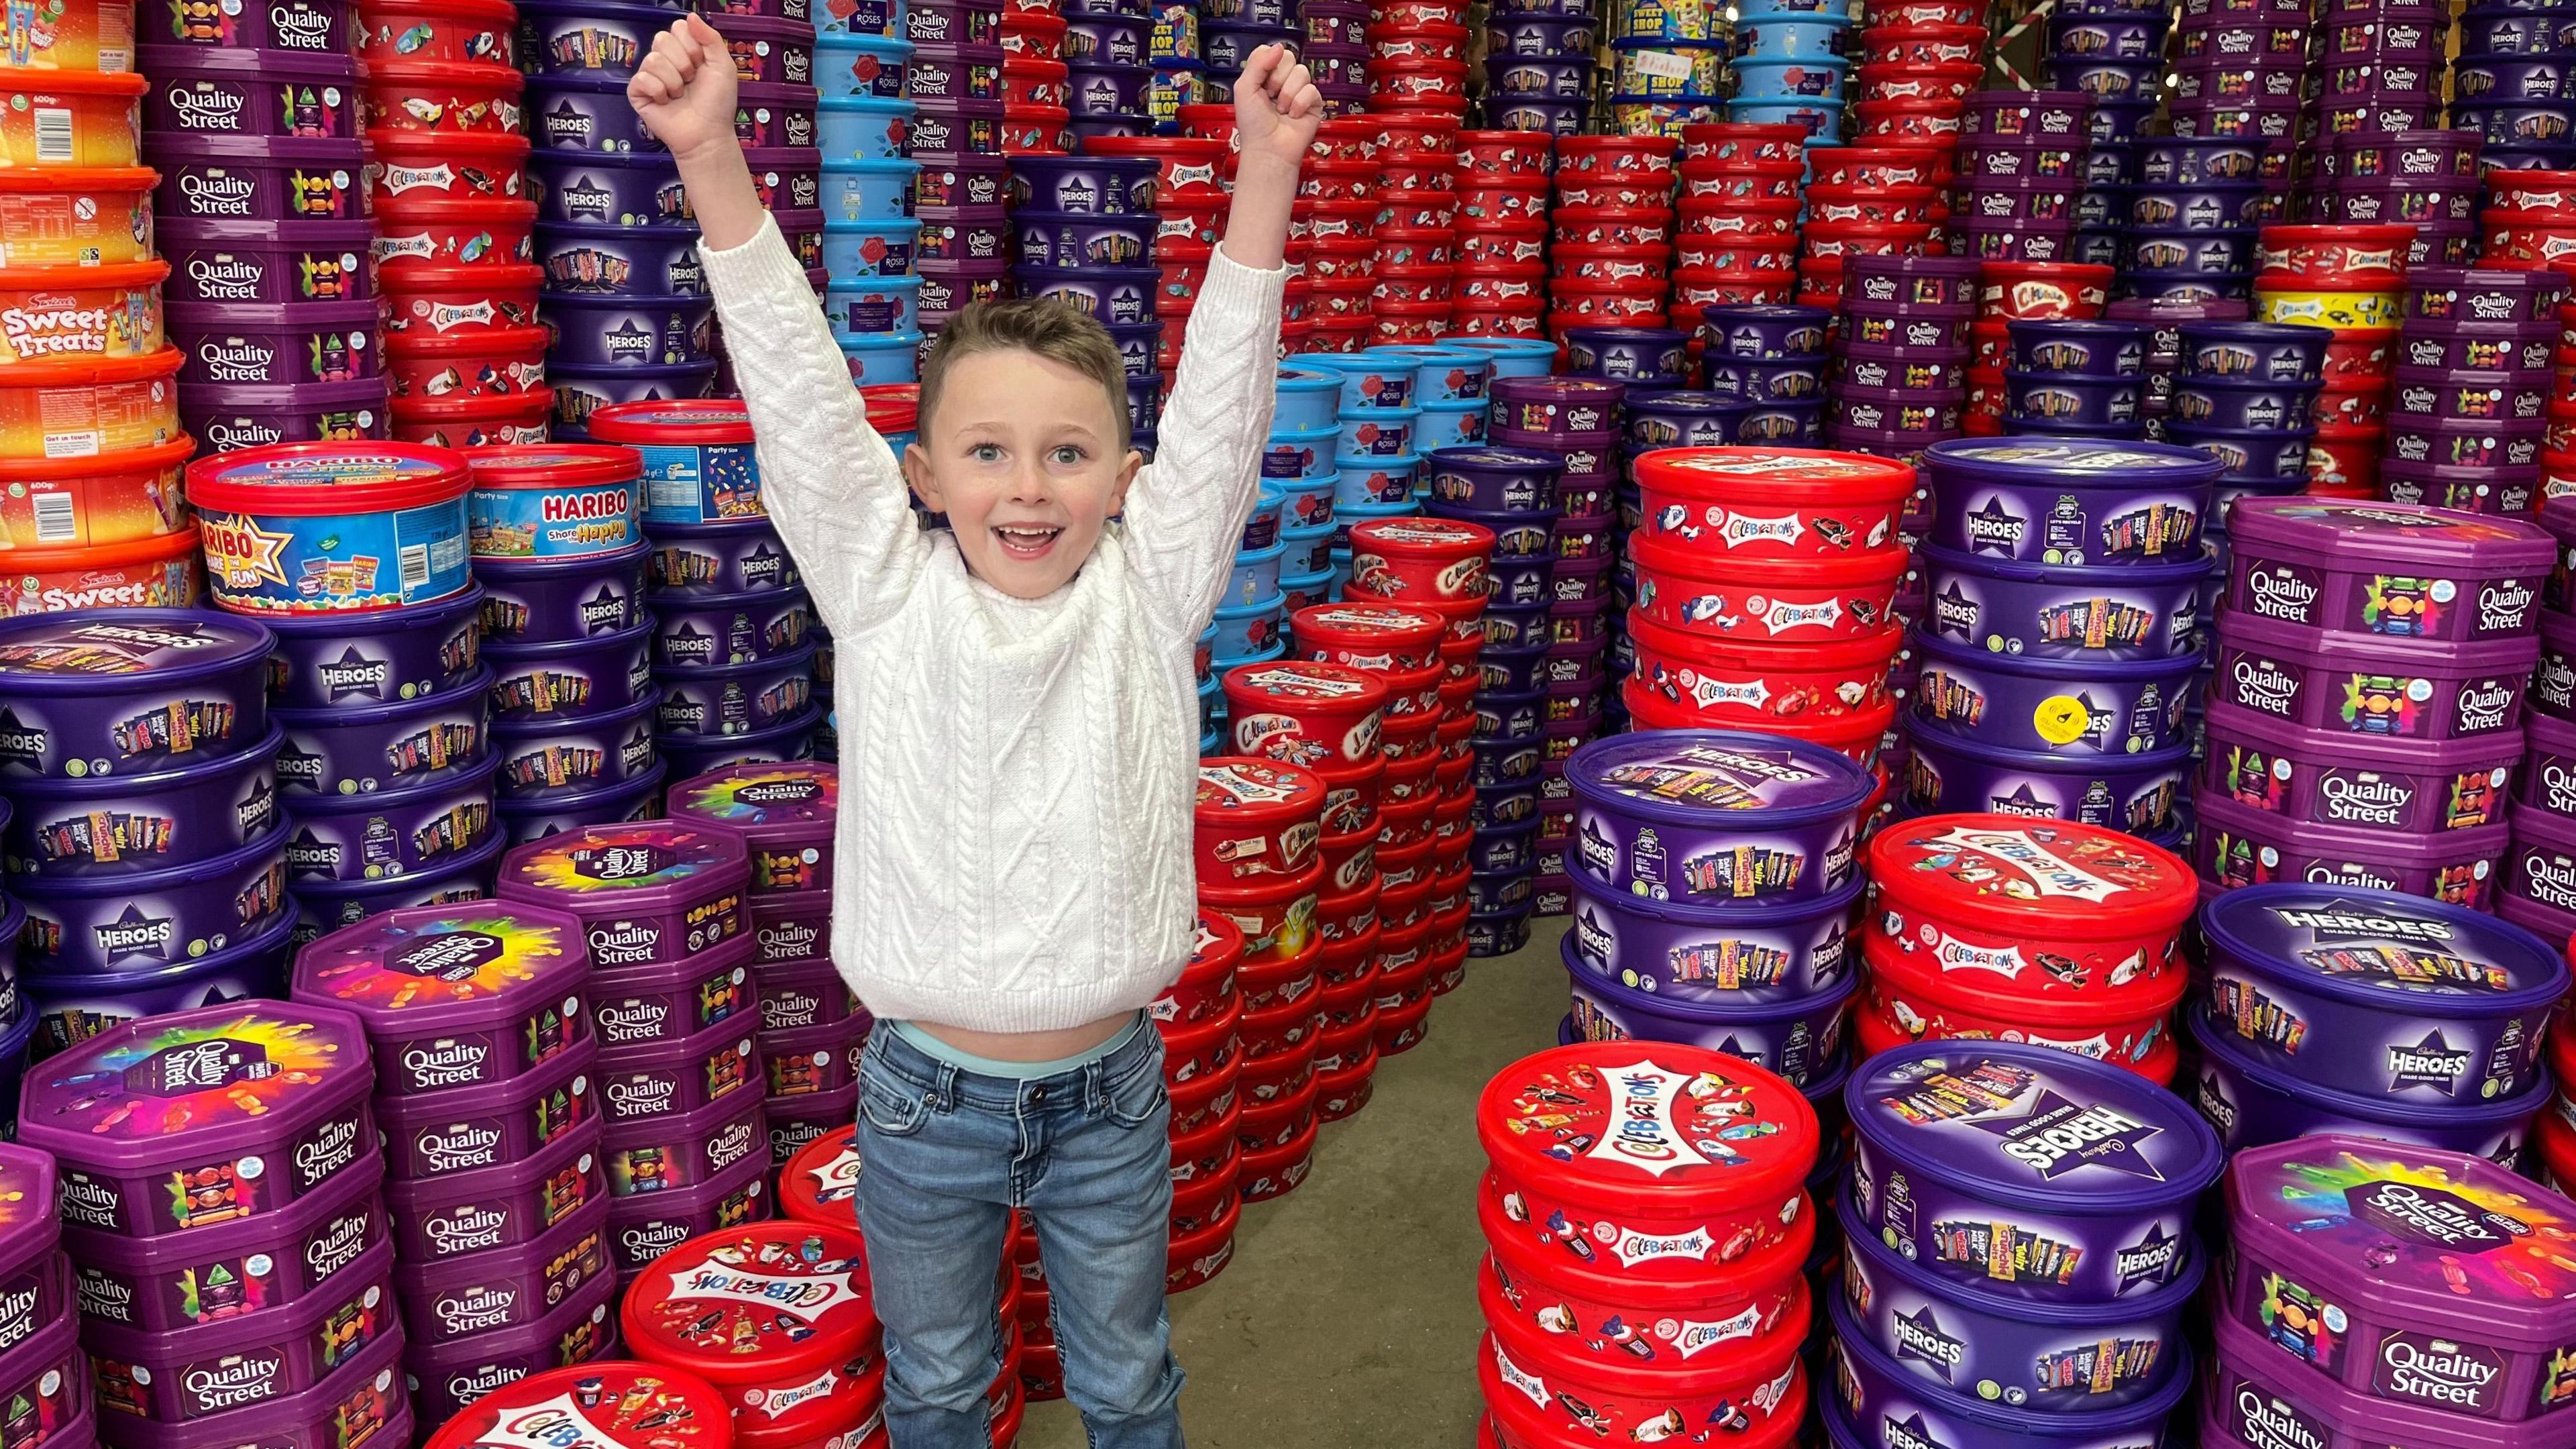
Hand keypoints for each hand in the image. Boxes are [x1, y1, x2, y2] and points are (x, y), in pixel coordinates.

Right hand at [628, 15, 739, 163]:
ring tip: (680, 94)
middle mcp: (665, 59)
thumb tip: (690, 15)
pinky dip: (659, 91)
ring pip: (653, 59)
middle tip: (691, 81)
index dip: (692, 46)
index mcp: (684, 50)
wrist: (708, 133)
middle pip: (662, 39)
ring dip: (674, 81)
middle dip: (683, 63)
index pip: (678, 27)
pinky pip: (641, 78)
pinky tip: (666, 102)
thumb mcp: (723, 65)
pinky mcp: (638, 92)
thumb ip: (710, 37)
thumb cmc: (716, 103)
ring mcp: (650, 75)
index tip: (702, 65)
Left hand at [1232, 42, 1320, 172]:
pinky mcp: (1314, 103)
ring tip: (1281, 110)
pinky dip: (1300, 104)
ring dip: (1287, 94)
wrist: (1268, 149)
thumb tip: (1279, 46)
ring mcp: (1299, 91)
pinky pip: (1312, 90)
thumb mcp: (1245, 88)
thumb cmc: (1253, 124)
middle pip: (1289, 57)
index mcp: (1266, 76)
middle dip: (1277, 79)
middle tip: (1270, 97)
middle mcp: (1283, 81)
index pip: (1273, 52)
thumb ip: (1258, 63)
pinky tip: (1294, 116)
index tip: (1261, 83)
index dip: (1267, 64)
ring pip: (1301, 72)